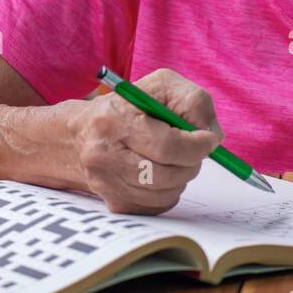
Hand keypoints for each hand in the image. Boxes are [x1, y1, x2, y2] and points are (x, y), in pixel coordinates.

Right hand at [67, 69, 222, 214]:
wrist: (80, 135)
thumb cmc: (128, 107)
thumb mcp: (161, 86)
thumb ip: (193, 102)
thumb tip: (213, 136)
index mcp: (113, 120)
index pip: (166, 146)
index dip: (196, 146)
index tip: (208, 139)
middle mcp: (103, 155)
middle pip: (167, 175)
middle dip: (191, 163)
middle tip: (193, 150)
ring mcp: (106, 184)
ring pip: (166, 194)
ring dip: (181, 177)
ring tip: (173, 158)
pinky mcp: (114, 204)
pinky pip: (158, 206)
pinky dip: (169, 191)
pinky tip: (160, 172)